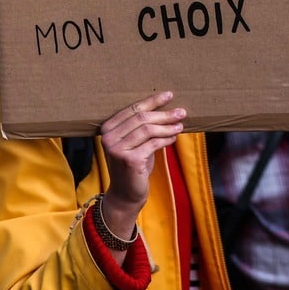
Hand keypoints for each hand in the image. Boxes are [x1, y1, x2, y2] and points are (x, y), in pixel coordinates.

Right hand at [98, 92, 184, 234]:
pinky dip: (166, 139)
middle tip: (181, 112)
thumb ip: (143, 126)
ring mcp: (117, 149)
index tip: (169, 95)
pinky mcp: (129, 160)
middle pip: (141, 118)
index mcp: (107, 128)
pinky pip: (153, 144)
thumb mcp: (135, 142)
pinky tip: (173, 138)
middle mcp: (108, 137)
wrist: (126, 194)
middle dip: (164, 113)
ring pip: (148, 130)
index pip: (132, 109)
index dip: (152, 101)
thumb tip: (168, 107)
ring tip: (180, 126)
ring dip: (167, 126)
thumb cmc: (134, 165)